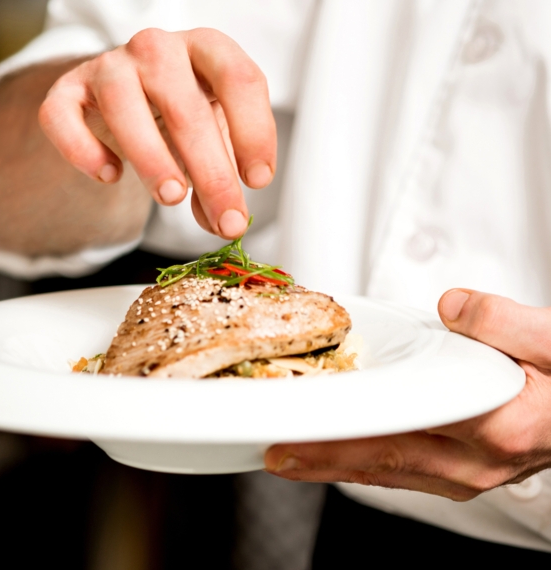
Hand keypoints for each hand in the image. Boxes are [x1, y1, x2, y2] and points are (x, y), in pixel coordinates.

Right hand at [39, 28, 275, 238]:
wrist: (133, 95)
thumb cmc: (184, 118)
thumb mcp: (217, 139)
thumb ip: (224, 178)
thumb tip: (224, 225)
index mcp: (208, 50)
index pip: (240, 80)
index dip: (254, 132)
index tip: (258, 181)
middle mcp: (159, 49)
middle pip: (185, 107)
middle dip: (211, 172)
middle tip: (226, 219)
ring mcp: (110, 65)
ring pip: (123, 103)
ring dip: (151, 157)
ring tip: (172, 198)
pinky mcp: (69, 89)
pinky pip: (62, 115)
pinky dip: (82, 148)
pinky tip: (109, 174)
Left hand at [265, 290, 550, 500]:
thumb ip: (503, 322)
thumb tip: (452, 306)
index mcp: (498, 425)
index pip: (407, 427)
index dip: (351, 431)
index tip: (307, 428)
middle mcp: (477, 461)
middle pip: (386, 459)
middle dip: (326, 458)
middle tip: (275, 453)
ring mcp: (467, 473)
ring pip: (389, 471)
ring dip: (336, 466)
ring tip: (290, 457)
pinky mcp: (460, 471)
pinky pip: (403, 471)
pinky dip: (363, 464)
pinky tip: (335, 455)